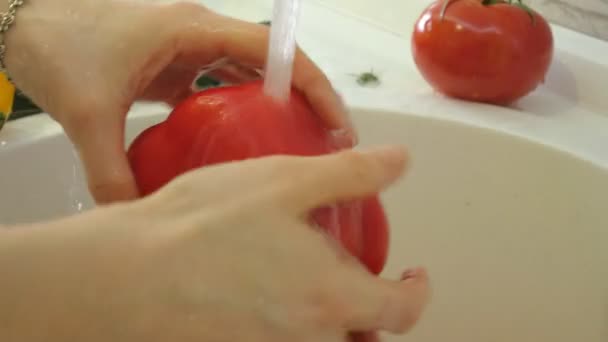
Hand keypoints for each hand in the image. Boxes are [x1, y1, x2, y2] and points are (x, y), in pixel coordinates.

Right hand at [0, 146, 428, 341]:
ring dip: (328, 319)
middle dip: (369, 311)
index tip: (414, 277)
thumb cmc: (199, 228)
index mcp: (332, 301)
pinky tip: (257, 294)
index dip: (416, 293)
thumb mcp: (285, 181)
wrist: (123, 278)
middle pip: (361, 337)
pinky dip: (286, 325)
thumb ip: (350, 173)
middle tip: (353, 277)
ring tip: (305, 283)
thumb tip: (397, 161)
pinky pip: (277, 341)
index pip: (401, 313)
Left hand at [4, 0, 351, 202]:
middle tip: (329, 144)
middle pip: (271, 63)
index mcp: (192, 31)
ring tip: (301, 145)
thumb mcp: (87, 114)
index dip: (311, 85)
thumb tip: (133, 220)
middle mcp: (199, 33)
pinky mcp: (175, 64)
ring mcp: (188, 48)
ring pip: (250, 74)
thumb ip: (110, 173)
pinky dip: (244, 109)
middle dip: (306, 99)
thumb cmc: (57, 46)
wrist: (24, 22)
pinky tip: (248, 142)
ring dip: (278, 105)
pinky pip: (222, 85)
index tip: (336, 122)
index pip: (272, 51)